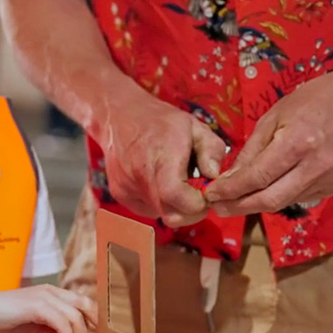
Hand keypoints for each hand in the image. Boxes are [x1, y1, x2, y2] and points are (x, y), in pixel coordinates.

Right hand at [0, 286, 97, 332]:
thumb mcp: (33, 328)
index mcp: (50, 293)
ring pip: (76, 316)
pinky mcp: (37, 305)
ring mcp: (44, 296)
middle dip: (94, 326)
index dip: (91, 320)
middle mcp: (50, 291)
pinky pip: (62, 323)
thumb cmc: (1, 320)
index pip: (80, 302)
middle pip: (85, 304)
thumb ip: (52, 332)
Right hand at [95, 91, 226, 226]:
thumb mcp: (194, 126)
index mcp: (163, 157)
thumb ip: (212, 150)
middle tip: (195, 193)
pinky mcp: (120, 194)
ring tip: (174, 182)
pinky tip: (158, 182)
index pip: (179, 198)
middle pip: (172, 215)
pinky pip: (147, 210)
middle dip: (190, 210)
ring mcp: (127, 187)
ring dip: (174, 206)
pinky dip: (158, 203)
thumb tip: (215, 177)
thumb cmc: (159, 121)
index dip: (198, 204)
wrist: (117, 116)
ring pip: (160, 214)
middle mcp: (141, 176)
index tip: (206, 194)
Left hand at [205, 68, 332, 215]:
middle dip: (238, 206)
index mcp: (298, 144)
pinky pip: (299, 197)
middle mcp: (316, 166)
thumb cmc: (309, 103)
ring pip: (284, 202)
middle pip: (271, 199)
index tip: (209, 194)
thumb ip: (250, 152)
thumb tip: (227, 179)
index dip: (230, 190)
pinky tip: (264, 192)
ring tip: (233, 201)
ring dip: (256, 204)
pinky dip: (278, 197)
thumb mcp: (271, 119)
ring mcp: (330, 179)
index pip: (256, 177)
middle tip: (216, 207)